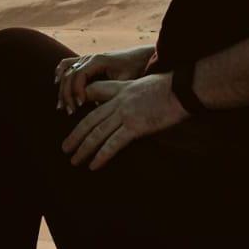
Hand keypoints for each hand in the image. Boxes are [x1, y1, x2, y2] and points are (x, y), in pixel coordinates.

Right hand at [54, 44, 154, 113]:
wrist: (140, 58)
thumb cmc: (135, 69)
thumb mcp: (125, 81)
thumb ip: (110, 92)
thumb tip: (96, 108)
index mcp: (98, 60)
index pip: (79, 75)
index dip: (76, 91)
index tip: (80, 106)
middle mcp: (90, 57)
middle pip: (69, 75)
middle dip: (67, 94)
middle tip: (70, 112)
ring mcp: (86, 58)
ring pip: (65, 70)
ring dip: (62, 88)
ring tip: (62, 106)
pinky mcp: (85, 61)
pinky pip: (67, 64)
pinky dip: (60, 73)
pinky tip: (57, 84)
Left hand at [62, 73, 186, 169]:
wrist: (183, 88)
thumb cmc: (170, 86)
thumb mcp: (146, 83)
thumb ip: (134, 91)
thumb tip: (132, 100)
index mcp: (122, 89)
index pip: (95, 93)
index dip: (82, 102)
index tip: (73, 113)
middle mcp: (119, 102)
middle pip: (90, 119)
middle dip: (76, 135)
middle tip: (65, 148)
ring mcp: (126, 114)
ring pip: (97, 133)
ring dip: (83, 148)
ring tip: (74, 160)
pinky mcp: (136, 126)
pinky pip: (114, 143)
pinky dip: (101, 155)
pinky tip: (93, 165)